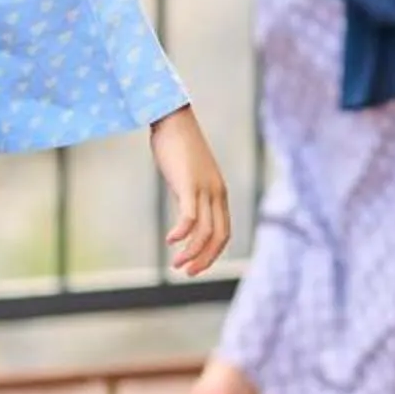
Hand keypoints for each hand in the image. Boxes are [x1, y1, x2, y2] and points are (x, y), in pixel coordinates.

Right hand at [150, 108, 230, 277]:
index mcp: (218, 193)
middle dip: (205, 259)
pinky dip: (182, 233)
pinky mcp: (189, 184)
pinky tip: (170, 241)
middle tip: (187, 273)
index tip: (196, 266)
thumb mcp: (188, 176)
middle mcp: (216, 193)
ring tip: (177, 264)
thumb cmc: (178, 146)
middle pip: (219, 237)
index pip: (223, 232)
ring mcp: (204, 188)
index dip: (212, 253)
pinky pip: (190, 216)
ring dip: (192, 252)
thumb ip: (189, 195)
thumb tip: (184, 214)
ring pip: (205, 231)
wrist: (174, 119)